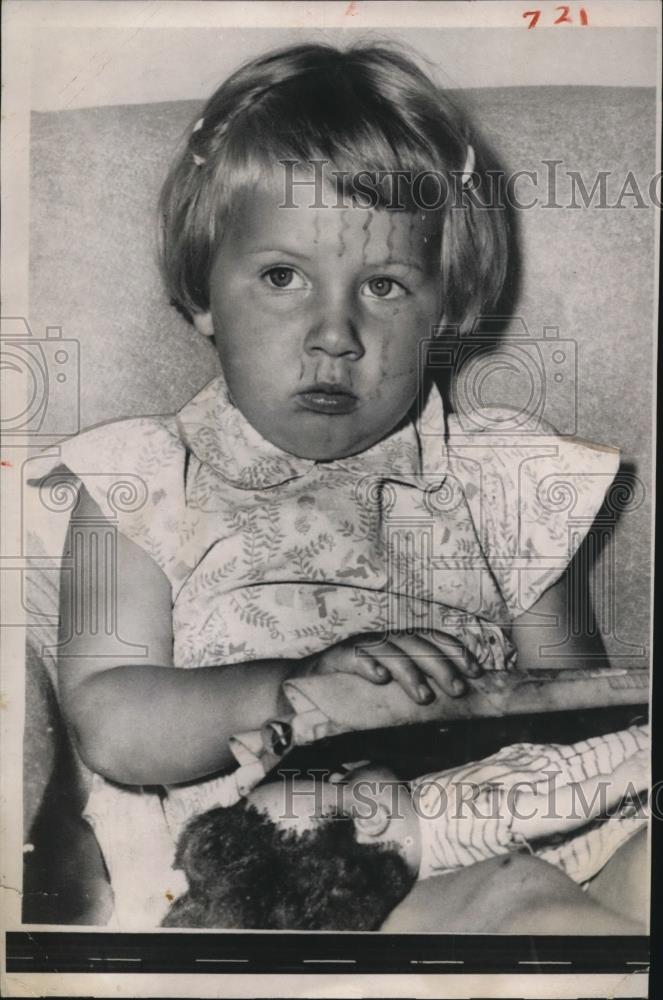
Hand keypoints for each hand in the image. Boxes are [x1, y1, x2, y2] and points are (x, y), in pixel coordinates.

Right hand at [302, 630, 484, 703]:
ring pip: (389, 649)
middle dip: (441, 665)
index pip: (432, 640)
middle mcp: (380, 642)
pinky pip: (353, 656)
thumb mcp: (385, 703)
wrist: (297, 692)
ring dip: (409, 671)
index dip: (455, 651)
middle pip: (416, 644)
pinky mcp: (332, 658)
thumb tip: (449, 727)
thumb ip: (410, 709)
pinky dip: (368, 664)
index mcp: (397, 648)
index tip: (476, 672)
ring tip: (424, 696)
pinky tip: (380, 679)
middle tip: (457, 689)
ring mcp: (357, 648)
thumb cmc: (348, 699)